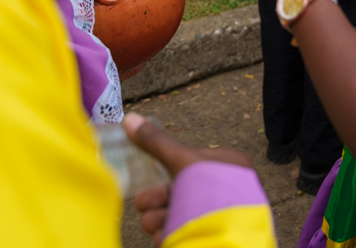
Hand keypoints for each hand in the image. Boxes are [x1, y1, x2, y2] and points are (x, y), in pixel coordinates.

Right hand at [125, 113, 251, 244]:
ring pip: (174, 212)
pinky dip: (167, 233)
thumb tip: (130, 118)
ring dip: (157, 218)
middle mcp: (222, 189)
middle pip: (176, 189)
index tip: (147, 171)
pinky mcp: (204, 235)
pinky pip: (179, 231)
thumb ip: (156, 142)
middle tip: (143, 202)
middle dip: (155, 198)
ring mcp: (213, 215)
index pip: (187, 161)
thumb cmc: (211, 192)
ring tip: (156, 223)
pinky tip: (165, 235)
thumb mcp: (182, 160)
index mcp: (225, 165)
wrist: (226, 238)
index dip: (165, 166)